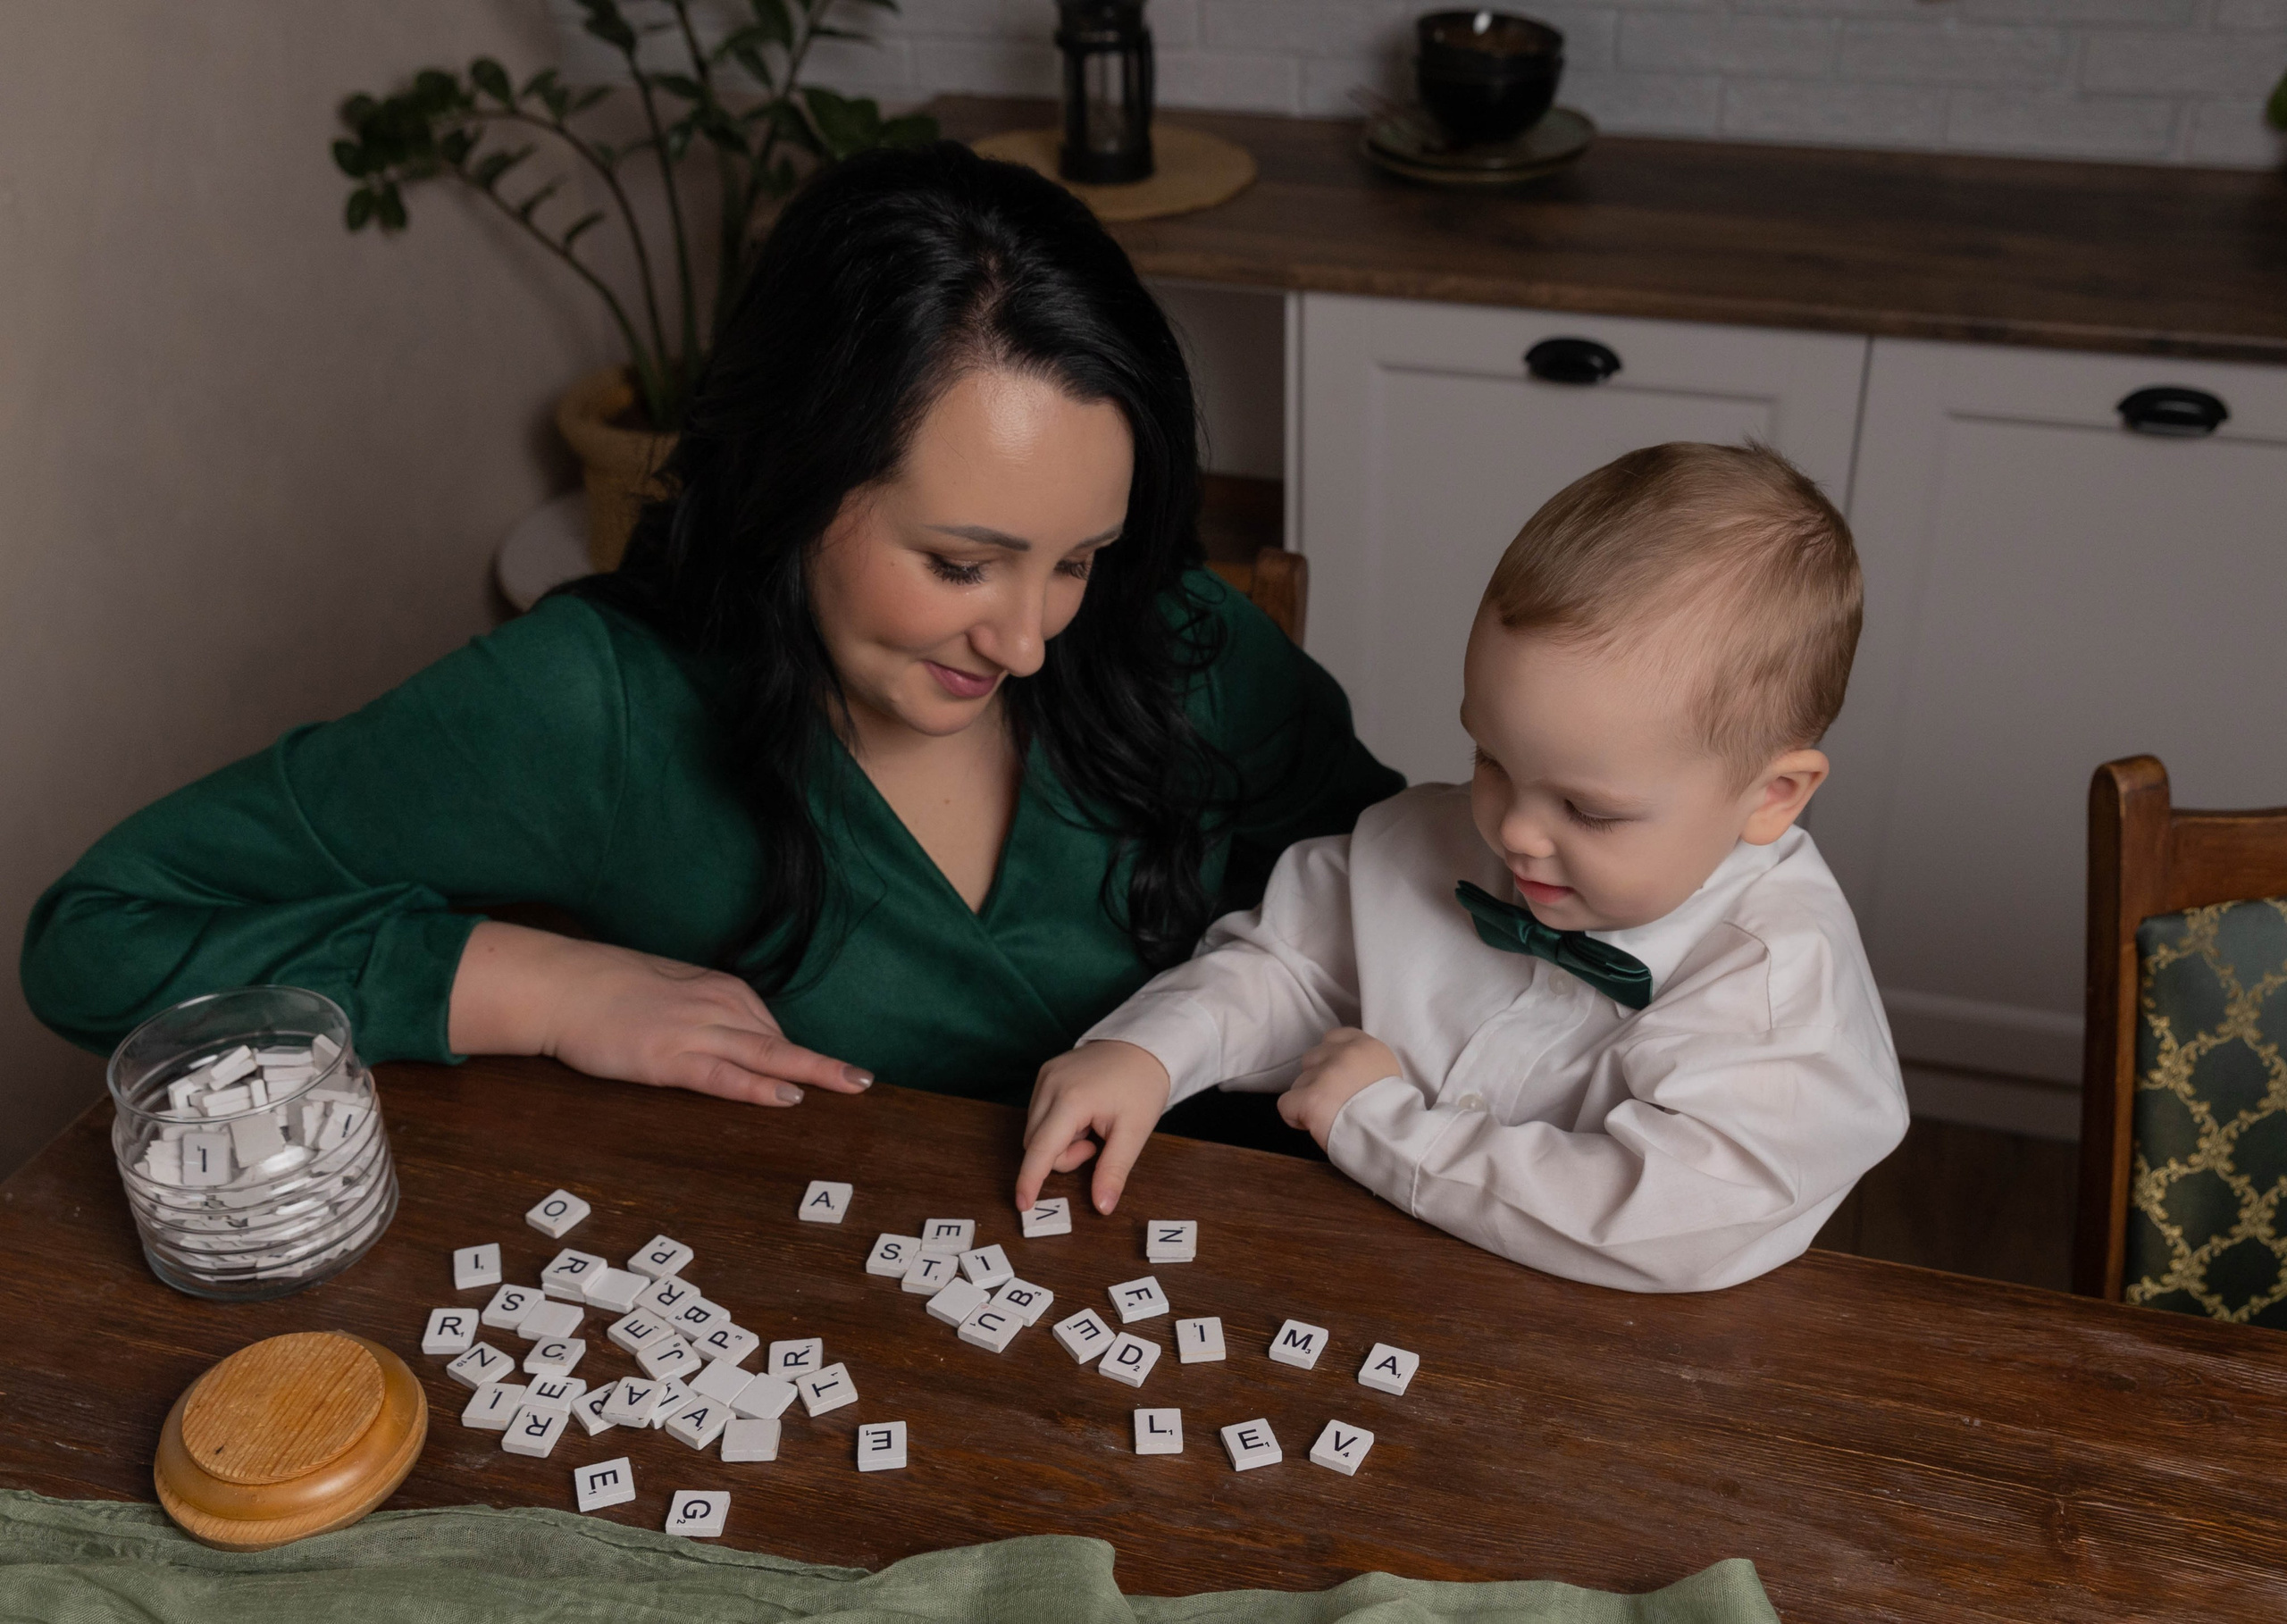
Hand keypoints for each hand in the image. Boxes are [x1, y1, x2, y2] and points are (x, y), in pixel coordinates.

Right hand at [449, 922, 871, 1106]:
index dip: (797, 1056)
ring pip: (766, 1055)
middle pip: (782, 1039)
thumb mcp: (671, 991)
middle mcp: (716, 1006)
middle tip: (865, 1082)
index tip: (828, 1075)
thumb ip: (706, 1011)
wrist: (561, 985)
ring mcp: (694, 1032)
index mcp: (719, 989)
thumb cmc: (609, 989)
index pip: (769, 1028)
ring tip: (852, 1088)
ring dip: (812, 1072)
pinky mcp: (669, 1058)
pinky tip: (788, 1096)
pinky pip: (724, 1076)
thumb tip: (732, 1036)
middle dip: (826, 1063)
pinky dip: (758, 1086)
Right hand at [1015, 1040, 1170, 1216]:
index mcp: (1071, 1100)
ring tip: (1091, 1127)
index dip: (1030, 1180)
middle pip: (1036, 1144)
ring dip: (1059, 1141)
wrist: (1146, 1046)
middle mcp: (1050, 1084)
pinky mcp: (1046, 1072)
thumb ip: (1113, 1171)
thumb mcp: (1134, 1133)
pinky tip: (1083, 1113)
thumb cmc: (1143, 1087)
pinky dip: (1057, 1124)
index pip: (1041, 1150)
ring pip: (1035, 1130)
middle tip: (1095, 1146)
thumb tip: (1102, 1206)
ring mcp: (1045, 1076)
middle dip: (1062, 1157)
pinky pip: (1039, 1112)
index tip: (1022, 1205)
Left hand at [1278, 1027, 1399, 1147]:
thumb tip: (1344, 1074)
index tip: (1338, 1080)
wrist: (1394, 1138)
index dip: (1330, 1060)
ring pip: (1299, 1082)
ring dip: (1308, 1099)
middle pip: (1311, 1058)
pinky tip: (1312, 1125)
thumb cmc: (1394, 1113)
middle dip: (1317, 1079)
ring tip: (1329, 1117)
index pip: (1333, 1037)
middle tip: (1334, 1101)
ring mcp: (1325, 1074)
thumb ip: (1363, 1065)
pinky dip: (1294, 1117)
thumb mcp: (1387, 1074)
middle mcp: (1344, 1053)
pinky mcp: (1309, 1099)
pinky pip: (1286, 1104)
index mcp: (1366, 1046)